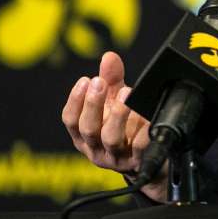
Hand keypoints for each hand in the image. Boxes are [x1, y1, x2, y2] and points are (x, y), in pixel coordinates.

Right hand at [61, 51, 167, 201]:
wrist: (147, 158)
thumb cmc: (125, 126)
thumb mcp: (115, 102)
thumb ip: (112, 79)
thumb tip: (109, 56)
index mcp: (83, 136)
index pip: (70, 120)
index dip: (75, 100)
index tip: (85, 79)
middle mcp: (96, 149)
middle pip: (89, 129)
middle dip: (93, 104)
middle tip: (100, 82)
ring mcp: (116, 157)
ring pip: (111, 139)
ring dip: (117, 115)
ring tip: (126, 93)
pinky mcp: (138, 162)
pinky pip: (140, 147)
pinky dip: (143, 131)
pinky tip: (147, 116)